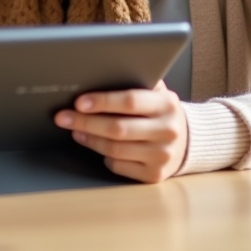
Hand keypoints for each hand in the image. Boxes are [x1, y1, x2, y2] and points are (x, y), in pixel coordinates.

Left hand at [54, 81, 187, 183]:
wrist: (186, 141)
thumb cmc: (160, 112)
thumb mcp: (155, 93)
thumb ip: (134, 82)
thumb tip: (95, 75)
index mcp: (166, 104)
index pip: (130, 101)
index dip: (102, 101)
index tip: (79, 102)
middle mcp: (167, 131)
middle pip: (118, 128)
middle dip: (85, 122)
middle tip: (63, 117)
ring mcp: (162, 156)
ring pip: (115, 149)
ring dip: (89, 140)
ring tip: (75, 130)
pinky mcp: (154, 175)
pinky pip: (118, 166)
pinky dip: (103, 156)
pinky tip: (96, 146)